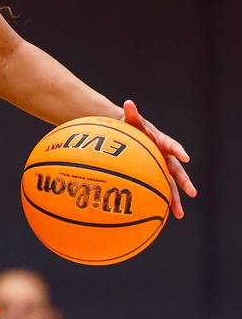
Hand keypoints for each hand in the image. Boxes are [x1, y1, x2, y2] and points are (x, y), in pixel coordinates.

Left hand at [121, 99, 194, 218]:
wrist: (127, 135)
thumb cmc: (130, 128)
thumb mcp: (130, 121)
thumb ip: (131, 114)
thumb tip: (128, 102)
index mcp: (160, 142)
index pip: (172, 145)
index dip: (178, 151)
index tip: (185, 157)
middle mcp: (164, 156)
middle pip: (176, 171)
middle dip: (184, 182)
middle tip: (192, 193)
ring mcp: (159, 167)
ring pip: (169, 184)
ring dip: (174, 199)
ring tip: (178, 214)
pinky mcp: (152, 175)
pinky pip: (157, 189)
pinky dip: (160, 201)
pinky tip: (160, 215)